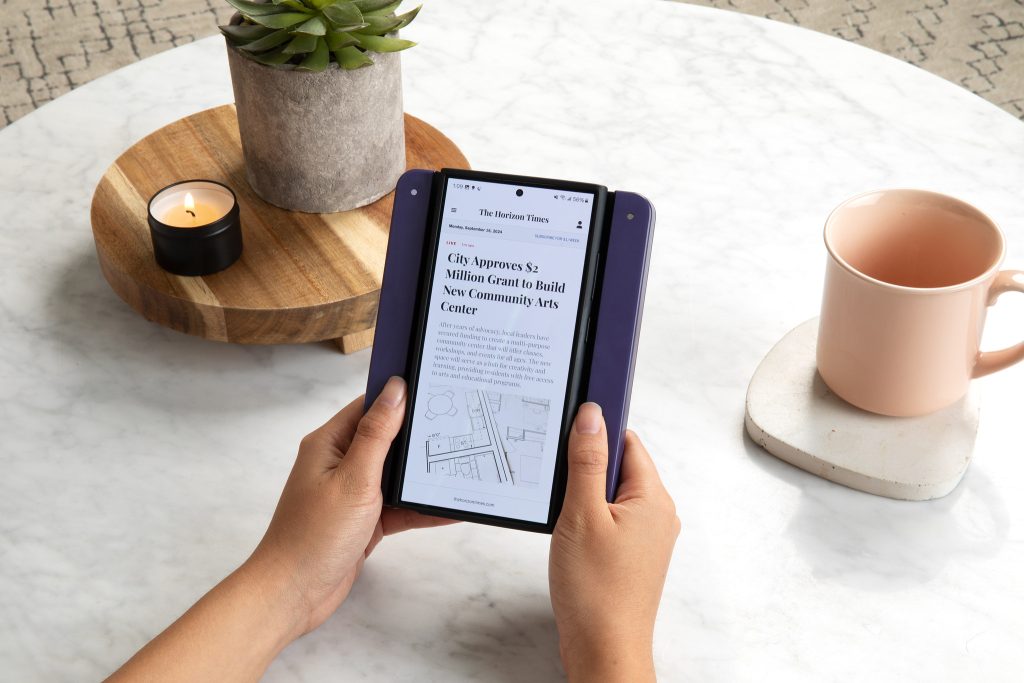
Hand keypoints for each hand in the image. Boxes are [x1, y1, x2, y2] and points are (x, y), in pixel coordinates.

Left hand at [107, 378, 455, 682]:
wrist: (292, 595)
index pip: (369, 406)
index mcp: (329, 443)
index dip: (400, 395)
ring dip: (422, 474)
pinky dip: (420, 507)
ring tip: (461, 464)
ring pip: (395, 474)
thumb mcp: (353, 479)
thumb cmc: (314, 535)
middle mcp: (340, 463)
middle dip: (419, 435)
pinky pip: (398, 506)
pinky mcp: (364, 520)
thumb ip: (377, 434)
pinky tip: (449, 507)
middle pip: (387, 438)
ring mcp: (352, 492)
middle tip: (459, 424)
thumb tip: (395, 390)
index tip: (434, 385)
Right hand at [549, 403, 678, 681]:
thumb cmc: (596, 591)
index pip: (628, 441)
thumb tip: (592, 416)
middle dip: (587, 468)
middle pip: (621, 467)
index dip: (598, 432)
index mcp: (654, 498)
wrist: (603, 648)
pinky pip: (611, 519)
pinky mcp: (633, 555)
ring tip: (566, 516)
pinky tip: (571, 535)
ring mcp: (647, 537)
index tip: (570, 431)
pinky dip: (589, 519)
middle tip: (561, 482)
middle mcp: (658, 515)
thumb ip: (587, 461)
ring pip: (613, 495)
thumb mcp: (582, 514)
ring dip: (585, 496)